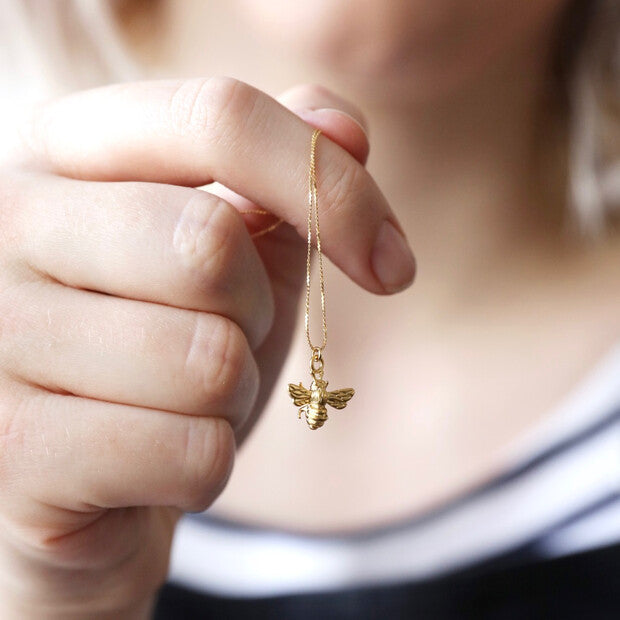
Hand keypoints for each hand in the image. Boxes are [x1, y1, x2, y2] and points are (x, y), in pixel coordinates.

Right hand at [0, 77, 414, 617]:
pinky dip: (206, 464)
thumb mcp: (230, 245)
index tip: (390, 262)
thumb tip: (346, 128)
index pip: (216, 118)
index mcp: (67, 152)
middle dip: (256, 311)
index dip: (329, 184)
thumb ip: (280, 175)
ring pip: (208, 363)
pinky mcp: (16, 450)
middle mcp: (9, 225)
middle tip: (226, 337)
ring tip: (177, 401)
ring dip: (230, 395)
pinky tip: (154, 462)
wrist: (91, 470)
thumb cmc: (164, 343)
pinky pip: (190, 454)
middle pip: (208, 244)